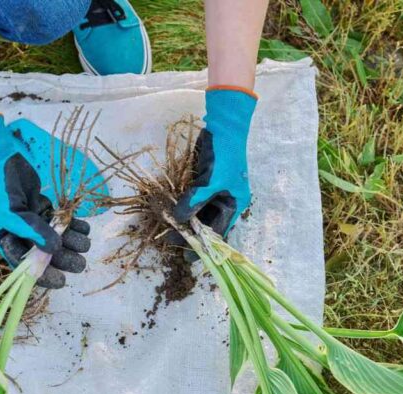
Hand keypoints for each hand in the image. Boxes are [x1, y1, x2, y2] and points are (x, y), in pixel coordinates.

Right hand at [0, 114, 89, 287]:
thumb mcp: (9, 212)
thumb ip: (31, 230)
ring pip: (53, 236)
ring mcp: (30, 218)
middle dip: (62, 258)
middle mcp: (17, 233)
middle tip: (80, 263)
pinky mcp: (39, 204)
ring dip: (70, 241)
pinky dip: (71, 224)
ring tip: (85, 242)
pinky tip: (84, 227)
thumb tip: (53, 249)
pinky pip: (58, 219)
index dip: (43, 275)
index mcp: (3, 239)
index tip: (62, 281)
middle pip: (43, 252)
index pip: (24, 265)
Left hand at [173, 87, 256, 236]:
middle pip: (206, 223)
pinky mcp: (202, 181)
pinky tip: (169, 211)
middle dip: (190, 232)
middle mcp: (225, 200)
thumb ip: (194, 202)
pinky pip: (191, 198)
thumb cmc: (224, 156)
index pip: (218, 231)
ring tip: (168, 229)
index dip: (204, 245)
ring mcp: (213, 191)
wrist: (223, 126)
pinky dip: (182, 205)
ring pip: (197, 211)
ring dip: (184, 219)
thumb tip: (178, 219)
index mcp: (234, 204)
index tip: (188, 258)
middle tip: (171, 241)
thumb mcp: (211, 182)